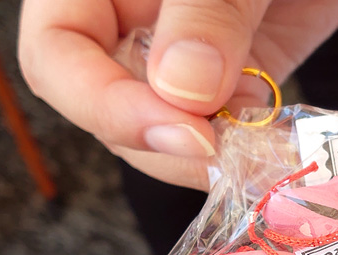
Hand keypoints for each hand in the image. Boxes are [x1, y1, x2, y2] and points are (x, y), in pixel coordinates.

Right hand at [18, 0, 337, 189]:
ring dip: (214, 157)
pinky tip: (281, 148)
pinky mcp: (229, 81)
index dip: (107, 105)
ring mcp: (178, 60)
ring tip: (264, 155)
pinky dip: (251, 148)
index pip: (57, 57)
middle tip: (226, 152)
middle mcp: (126, 26)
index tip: (183, 128)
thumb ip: (206, 9)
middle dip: (168, 142)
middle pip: (111, 112)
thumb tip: (183, 90)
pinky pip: (224, 130)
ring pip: (168, 135)